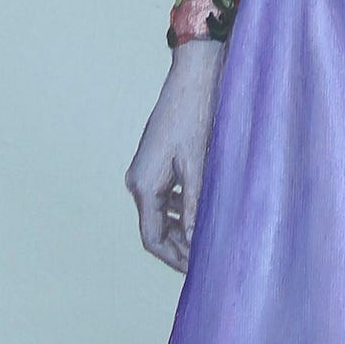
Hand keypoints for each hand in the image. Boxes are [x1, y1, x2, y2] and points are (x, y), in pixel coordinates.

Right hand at [125, 39, 225, 270]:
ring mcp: (145, 168)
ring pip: (159, 211)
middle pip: (153, 227)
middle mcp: (137, 179)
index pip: (151, 238)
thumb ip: (194, 206)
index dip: (173, 258)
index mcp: (143, 184)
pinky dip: (180, 207)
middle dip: (178, 245)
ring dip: (180, 227)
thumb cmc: (196, 115)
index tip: (196, 269)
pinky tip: (203, 209)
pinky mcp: (156, 159)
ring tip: (207, 237)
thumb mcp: (199, 165)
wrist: (193, 74)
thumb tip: (193, 241)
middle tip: (206, 256)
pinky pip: (164, 193)